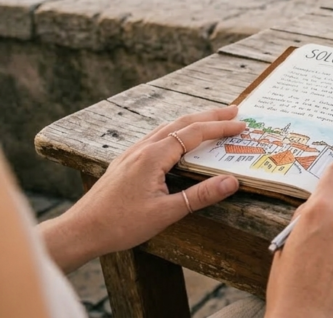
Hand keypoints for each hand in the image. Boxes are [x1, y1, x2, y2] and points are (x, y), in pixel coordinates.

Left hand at [38, 105, 243, 271]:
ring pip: (167, 128)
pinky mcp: (126, 162)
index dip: (219, 128)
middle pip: (181, 123)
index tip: (241, 125)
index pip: (193, 133)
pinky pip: (156, 137)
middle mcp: (142, 149)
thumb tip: (231, 182)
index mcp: (153, 156)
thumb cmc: (120, 224)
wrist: (81, 230)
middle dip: (210, 116)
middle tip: (234, 112)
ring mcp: (132, 153)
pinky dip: (176, 131)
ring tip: (212, 120)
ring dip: (193, 121)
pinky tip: (178, 138)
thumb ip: (200, 195)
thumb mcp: (166, 212)